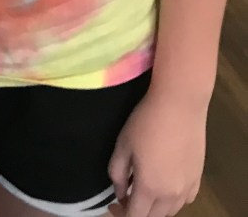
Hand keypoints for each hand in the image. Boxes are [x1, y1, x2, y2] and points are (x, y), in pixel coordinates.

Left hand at [107, 85, 206, 216]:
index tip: (115, 203)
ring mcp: (187, 188)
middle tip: (127, 195)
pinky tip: (165, 184)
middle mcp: (171, 195)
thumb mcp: (122, 145)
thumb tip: (120, 192)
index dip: (122, 213)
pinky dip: (172, 200)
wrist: (179, 106)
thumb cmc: (146, 122)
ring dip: (155, 207)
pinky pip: (184, 200)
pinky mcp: (198, 179)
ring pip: (170, 211)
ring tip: (145, 189)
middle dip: (138, 211)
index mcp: (150, 188)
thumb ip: (116, 173)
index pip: (135, 216)